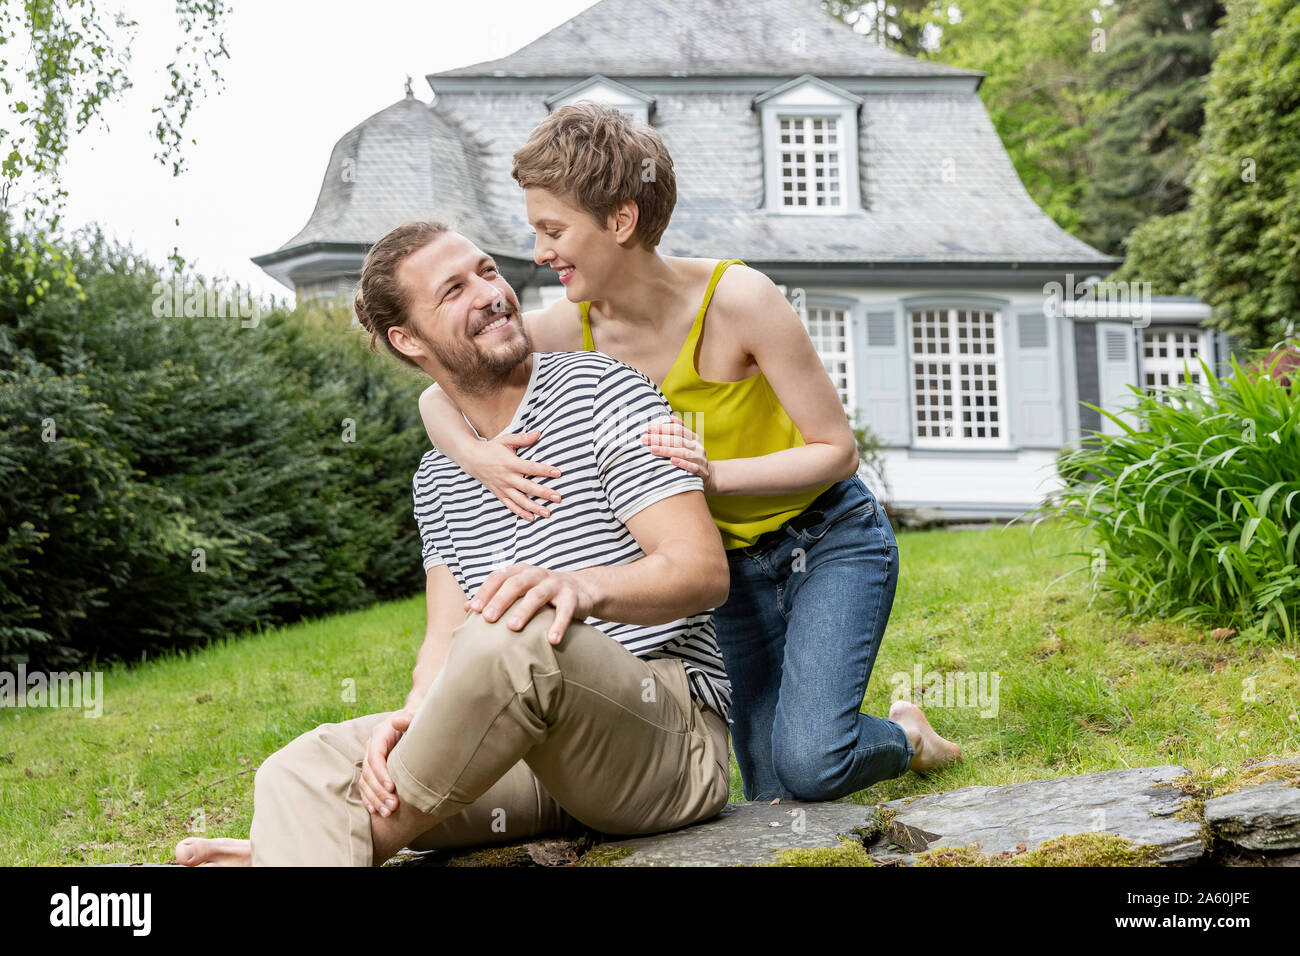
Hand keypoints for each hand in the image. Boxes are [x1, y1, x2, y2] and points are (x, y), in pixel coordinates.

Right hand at [359, 708, 415, 816]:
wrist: (414, 721)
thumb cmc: (417, 720)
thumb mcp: (415, 716)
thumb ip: (408, 719)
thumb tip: (399, 722)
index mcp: (380, 734)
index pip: (375, 756)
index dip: (381, 773)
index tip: (392, 788)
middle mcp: (372, 746)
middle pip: (369, 772)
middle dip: (379, 791)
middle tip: (393, 806)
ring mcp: (370, 758)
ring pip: (366, 782)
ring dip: (375, 799)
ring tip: (387, 813)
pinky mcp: (373, 769)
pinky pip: (365, 786)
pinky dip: (369, 799)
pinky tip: (375, 811)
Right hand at [464, 430, 562, 520]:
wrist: (471, 458)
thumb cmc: (491, 448)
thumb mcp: (506, 440)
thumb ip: (523, 438)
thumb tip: (539, 433)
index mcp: (511, 463)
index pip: (531, 468)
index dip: (544, 470)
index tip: (558, 473)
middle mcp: (507, 477)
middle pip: (528, 487)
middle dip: (543, 493)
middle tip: (558, 498)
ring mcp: (503, 487)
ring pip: (520, 500)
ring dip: (534, 507)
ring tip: (547, 513)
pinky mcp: (499, 494)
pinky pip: (510, 506)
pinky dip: (520, 513)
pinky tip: (532, 518)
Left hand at [464, 563, 595, 643]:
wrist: (581, 589)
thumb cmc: (542, 593)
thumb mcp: (520, 590)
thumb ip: (496, 596)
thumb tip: (466, 608)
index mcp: (520, 571)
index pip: (499, 577)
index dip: (485, 591)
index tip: (473, 609)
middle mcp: (536, 574)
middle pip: (515, 584)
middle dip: (500, 601)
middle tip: (488, 619)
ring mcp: (555, 584)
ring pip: (537, 595)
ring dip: (524, 611)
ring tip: (513, 628)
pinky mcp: (572, 597)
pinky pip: (565, 611)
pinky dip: (559, 625)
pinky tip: (552, 640)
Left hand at [643, 416, 714, 491]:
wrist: (709, 476)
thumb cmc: (692, 458)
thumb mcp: (689, 444)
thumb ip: (681, 432)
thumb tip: (671, 418)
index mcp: (693, 438)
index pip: (678, 429)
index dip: (663, 428)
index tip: (648, 428)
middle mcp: (697, 447)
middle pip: (677, 440)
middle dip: (659, 439)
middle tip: (645, 439)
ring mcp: (700, 459)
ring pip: (683, 453)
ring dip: (666, 450)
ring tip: (652, 449)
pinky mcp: (702, 472)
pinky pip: (692, 467)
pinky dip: (682, 464)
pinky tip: (672, 461)